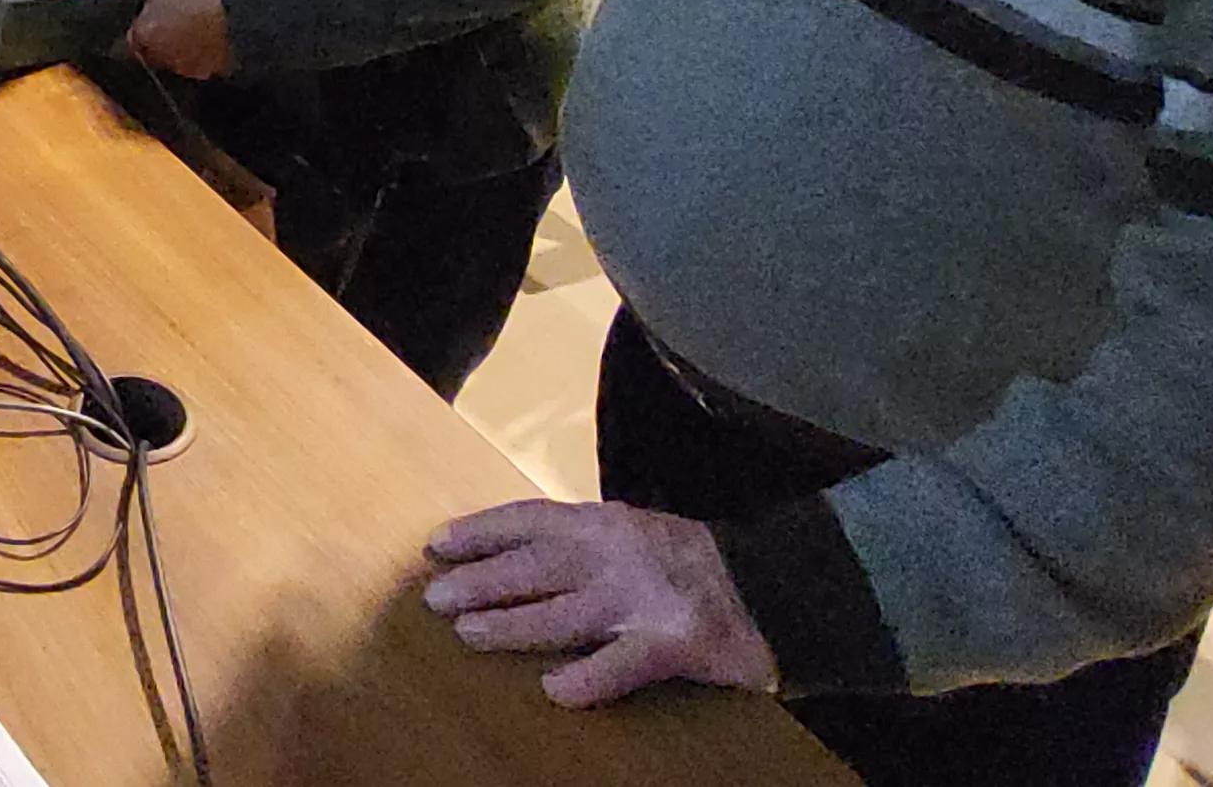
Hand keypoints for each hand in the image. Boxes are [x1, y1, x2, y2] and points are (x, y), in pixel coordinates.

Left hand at [113, 0, 229, 77]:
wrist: (239, 12)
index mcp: (143, 37)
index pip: (131, 37)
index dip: (140, 23)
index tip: (152, 10)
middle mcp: (160, 58)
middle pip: (152, 49)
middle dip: (159, 35)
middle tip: (175, 12)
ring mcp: (186, 68)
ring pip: (176, 57)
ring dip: (180, 45)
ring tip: (196, 22)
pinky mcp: (209, 72)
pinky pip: (200, 64)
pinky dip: (202, 53)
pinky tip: (212, 35)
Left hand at [423, 500, 778, 705]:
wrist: (778, 587)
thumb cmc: (694, 565)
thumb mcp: (635, 536)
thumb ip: (584, 543)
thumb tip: (513, 558)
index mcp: (607, 522)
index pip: (529, 520)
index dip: (481, 531)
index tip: (436, 544)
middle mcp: (619, 553)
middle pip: (535, 566)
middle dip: (481, 580)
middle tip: (434, 597)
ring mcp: (645, 599)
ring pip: (564, 612)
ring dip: (512, 625)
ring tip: (470, 635)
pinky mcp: (674, 643)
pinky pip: (621, 665)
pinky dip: (587, 679)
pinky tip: (555, 691)